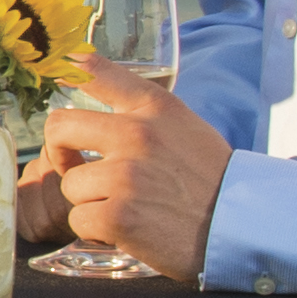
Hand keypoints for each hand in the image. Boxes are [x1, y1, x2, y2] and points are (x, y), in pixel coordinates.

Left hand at [33, 60, 229, 281]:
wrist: (240, 227)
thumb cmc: (209, 178)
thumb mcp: (181, 123)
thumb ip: (138, 103)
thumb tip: (83, 65)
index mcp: (154, 107)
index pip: (93, 71)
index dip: (64, 69)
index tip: (56, 73)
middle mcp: (137, 135)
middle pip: (59, 128)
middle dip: (64, 154)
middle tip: (83, 170)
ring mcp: (126, 176)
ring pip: (71, 184)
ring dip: (91, 201)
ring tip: (127, 206)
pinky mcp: (119, 217)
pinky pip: (79, 219)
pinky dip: (97, 231)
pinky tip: (127, 229)